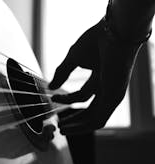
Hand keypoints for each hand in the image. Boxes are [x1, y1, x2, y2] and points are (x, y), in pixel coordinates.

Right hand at [49, 19, 141, 134]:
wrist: (112, 32)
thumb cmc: (96, 40)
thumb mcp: (73, 58)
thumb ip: (62, 73)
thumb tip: (50, 87)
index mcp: (100, 78)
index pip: (81, 95)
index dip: (65, 98)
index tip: (51, 95)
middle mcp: (107, 88)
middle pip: (90, 110)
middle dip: (74, 118)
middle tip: (60, 125)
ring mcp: (111, 94)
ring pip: (94, 118)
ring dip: (77, 126)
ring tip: (62, 130)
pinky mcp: (113, 99)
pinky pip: (98, 120)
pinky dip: (84, 127)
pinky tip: (70, 129)